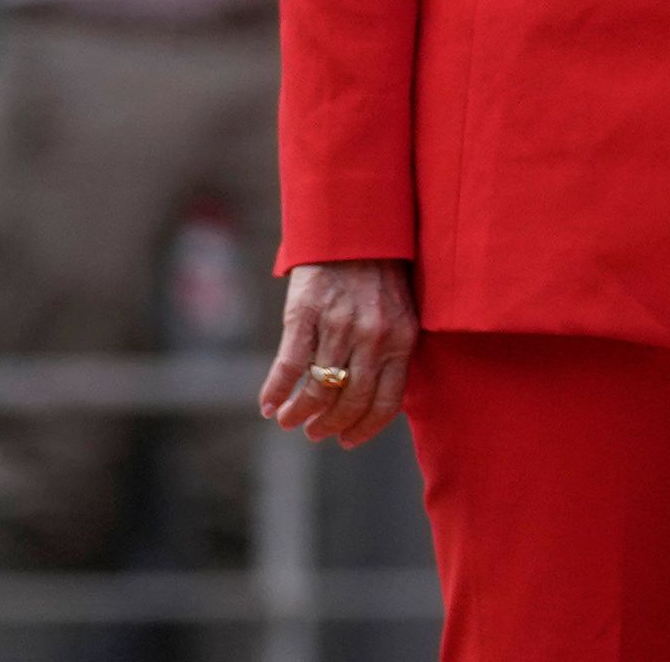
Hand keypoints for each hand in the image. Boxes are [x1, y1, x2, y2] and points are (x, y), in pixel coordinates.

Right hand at [258, 259, 417, 446]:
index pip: (387, 402)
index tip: (347, 441)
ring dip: (301, 413)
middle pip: (351, 401)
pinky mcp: (307, 314)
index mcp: (402, 340)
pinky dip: (276, 391)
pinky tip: (268, 405)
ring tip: (290, 421)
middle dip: (330, 425)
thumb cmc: (379, 275)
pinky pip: (289, 365)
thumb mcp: (399, 313)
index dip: (364, 428)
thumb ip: (391, 351)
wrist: (355, 228)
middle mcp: (374, 337)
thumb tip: (376, 398)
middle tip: (315, 433)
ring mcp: (339, 326)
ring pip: (319, 388)